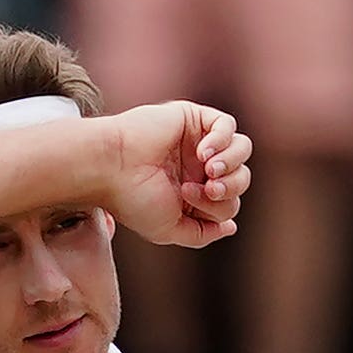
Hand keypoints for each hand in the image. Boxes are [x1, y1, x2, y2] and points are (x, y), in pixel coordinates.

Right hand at [104, 103, 250, 248]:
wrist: (111, 168)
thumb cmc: (133, 199)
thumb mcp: (168, 230)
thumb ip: (201, 234)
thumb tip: (231, 228)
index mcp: (194, 194)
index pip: (230, 202)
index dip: (218, 206)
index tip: (186, 199)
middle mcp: (198, 168)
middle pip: (240, 178)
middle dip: (229, 187)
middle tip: (206, 187)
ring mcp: (197, 141)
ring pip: (242, 149)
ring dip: (232, 164)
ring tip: (209, 169)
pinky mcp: (193, 118)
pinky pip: (227, 125)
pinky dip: (221, 140)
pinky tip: (202, 152)